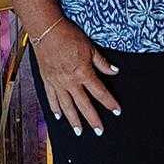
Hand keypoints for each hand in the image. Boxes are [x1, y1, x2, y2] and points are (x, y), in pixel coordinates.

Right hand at [33, 18, 120, 135]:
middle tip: (99, 130)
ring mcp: (57, 83)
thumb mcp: (90, 47)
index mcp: (83, 73)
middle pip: (84, 104)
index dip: (109, 102)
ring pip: (67, 106)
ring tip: (79, 131)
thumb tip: (114, 71)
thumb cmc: (70, 36)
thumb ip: (102, 62)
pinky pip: (52, 99)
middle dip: (93, 118)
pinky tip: (58, 116)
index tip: (117, 111)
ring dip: (73, 120)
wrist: (47, 32)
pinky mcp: (47, 81)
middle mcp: (70, 82)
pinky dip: (55, 109)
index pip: (100, 92)